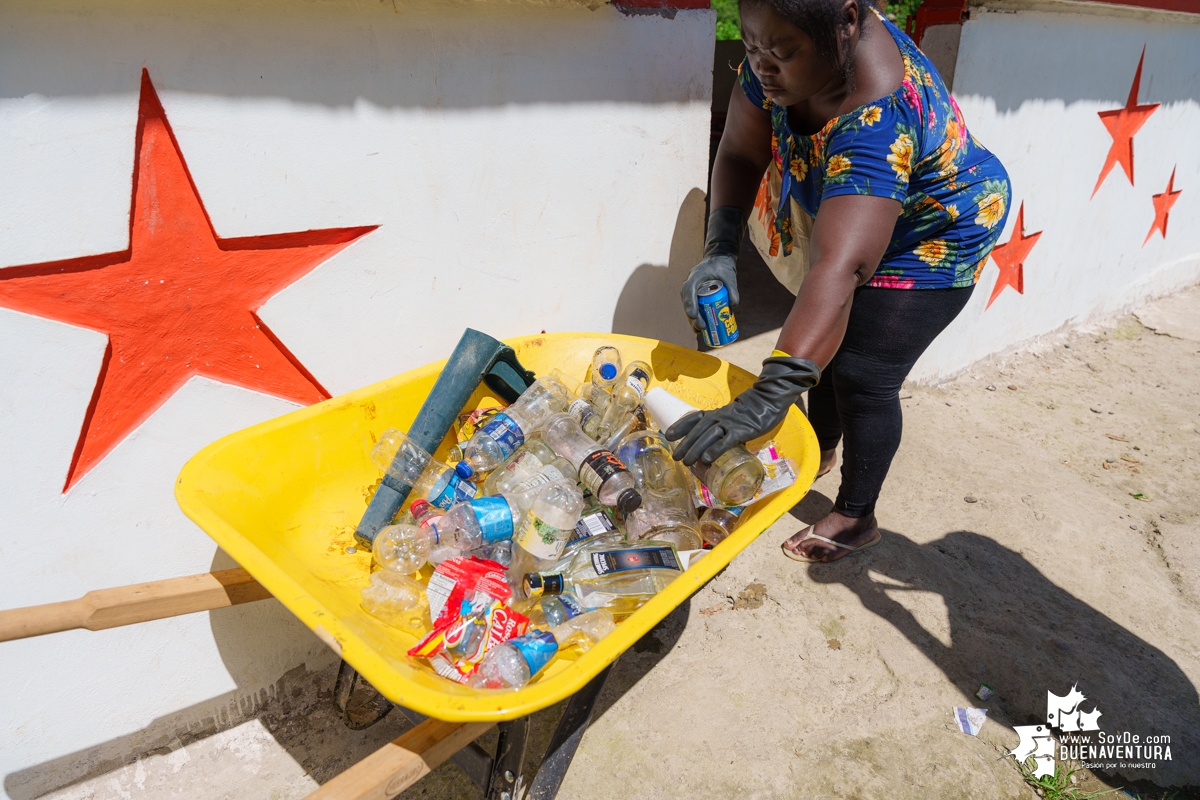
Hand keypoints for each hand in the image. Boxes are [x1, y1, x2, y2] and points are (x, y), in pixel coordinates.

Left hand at [666, 355, 819, 464]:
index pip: (694, 418)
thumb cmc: (749, 412)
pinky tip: (707, 458)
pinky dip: (716, 449)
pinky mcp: (742, 430)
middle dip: (685, 443)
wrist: (768, 400)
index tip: (668, 435)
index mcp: (715, 414)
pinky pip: (727, 440)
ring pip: (708, 436)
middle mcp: (719, 417)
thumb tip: (714, 448)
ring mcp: (730, 423)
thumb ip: (723, 430)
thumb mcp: (731, 417)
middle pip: (697, 430)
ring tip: (687, 462)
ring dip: (696, 448)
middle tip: (675, 456)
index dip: (680, 426)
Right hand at [681, 206, 742, 330]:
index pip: (689, 291)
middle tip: (701, 327)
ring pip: (689, 306)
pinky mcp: (695, 295)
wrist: (718, 259)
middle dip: (693, 317)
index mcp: (695, 277)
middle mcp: (690, 284)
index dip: (690, 304)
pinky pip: (693, 307)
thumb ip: (733, 289)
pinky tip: (701, 328)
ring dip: (693, 319)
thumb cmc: (722, 266)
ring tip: (700, 331)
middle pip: (688, 302)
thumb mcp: (730, 276)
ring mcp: (691, 290)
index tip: (694, 316)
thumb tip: (733, 305)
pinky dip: (697, 317)